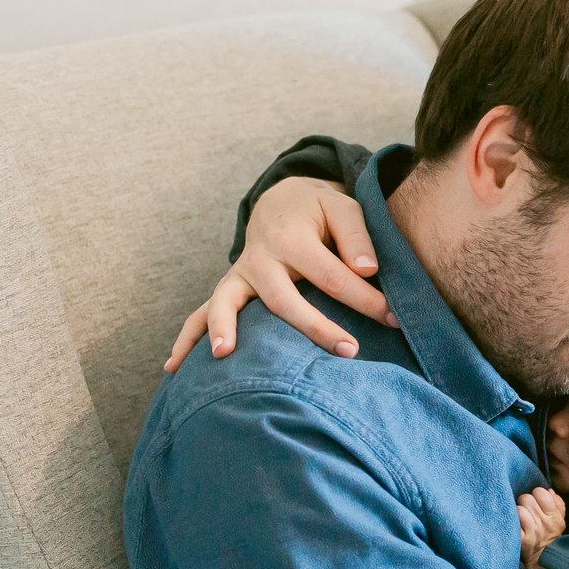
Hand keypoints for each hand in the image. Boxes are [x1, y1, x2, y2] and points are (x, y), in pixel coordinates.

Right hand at [163, 177, 390, 370]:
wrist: (282, 200)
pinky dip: (187, 339)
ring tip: (224, 356)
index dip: (367, 300)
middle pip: (283, 298)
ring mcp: (239, 276)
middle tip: (349, 351)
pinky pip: (201, 314)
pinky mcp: (229, 289)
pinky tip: (173, 368)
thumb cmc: (320, 211)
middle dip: (315, 326)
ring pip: (226, 303)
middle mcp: (260, 258)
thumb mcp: (343, 208)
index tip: (396, 319)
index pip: (334, 276)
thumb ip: (358, 236)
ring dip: (223, 328)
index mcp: (292, 238)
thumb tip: (368, 269)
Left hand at [516, 486, 565, 563]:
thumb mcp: (560, 520)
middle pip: (526, 498)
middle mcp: (544, 523)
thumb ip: (557, 503)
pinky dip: (512, 523)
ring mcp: (532, 532)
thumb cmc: (550, 537)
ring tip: (521, 520)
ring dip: (517, 513)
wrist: (543, 561)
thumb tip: (549, 490)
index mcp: (554, 516)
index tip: (536, 503)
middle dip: (525, 503)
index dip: (536, 495)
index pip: (541, 492)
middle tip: (527, 511)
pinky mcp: (521, 540)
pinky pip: (513, 522)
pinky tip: (515, 527)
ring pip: (519, 509)